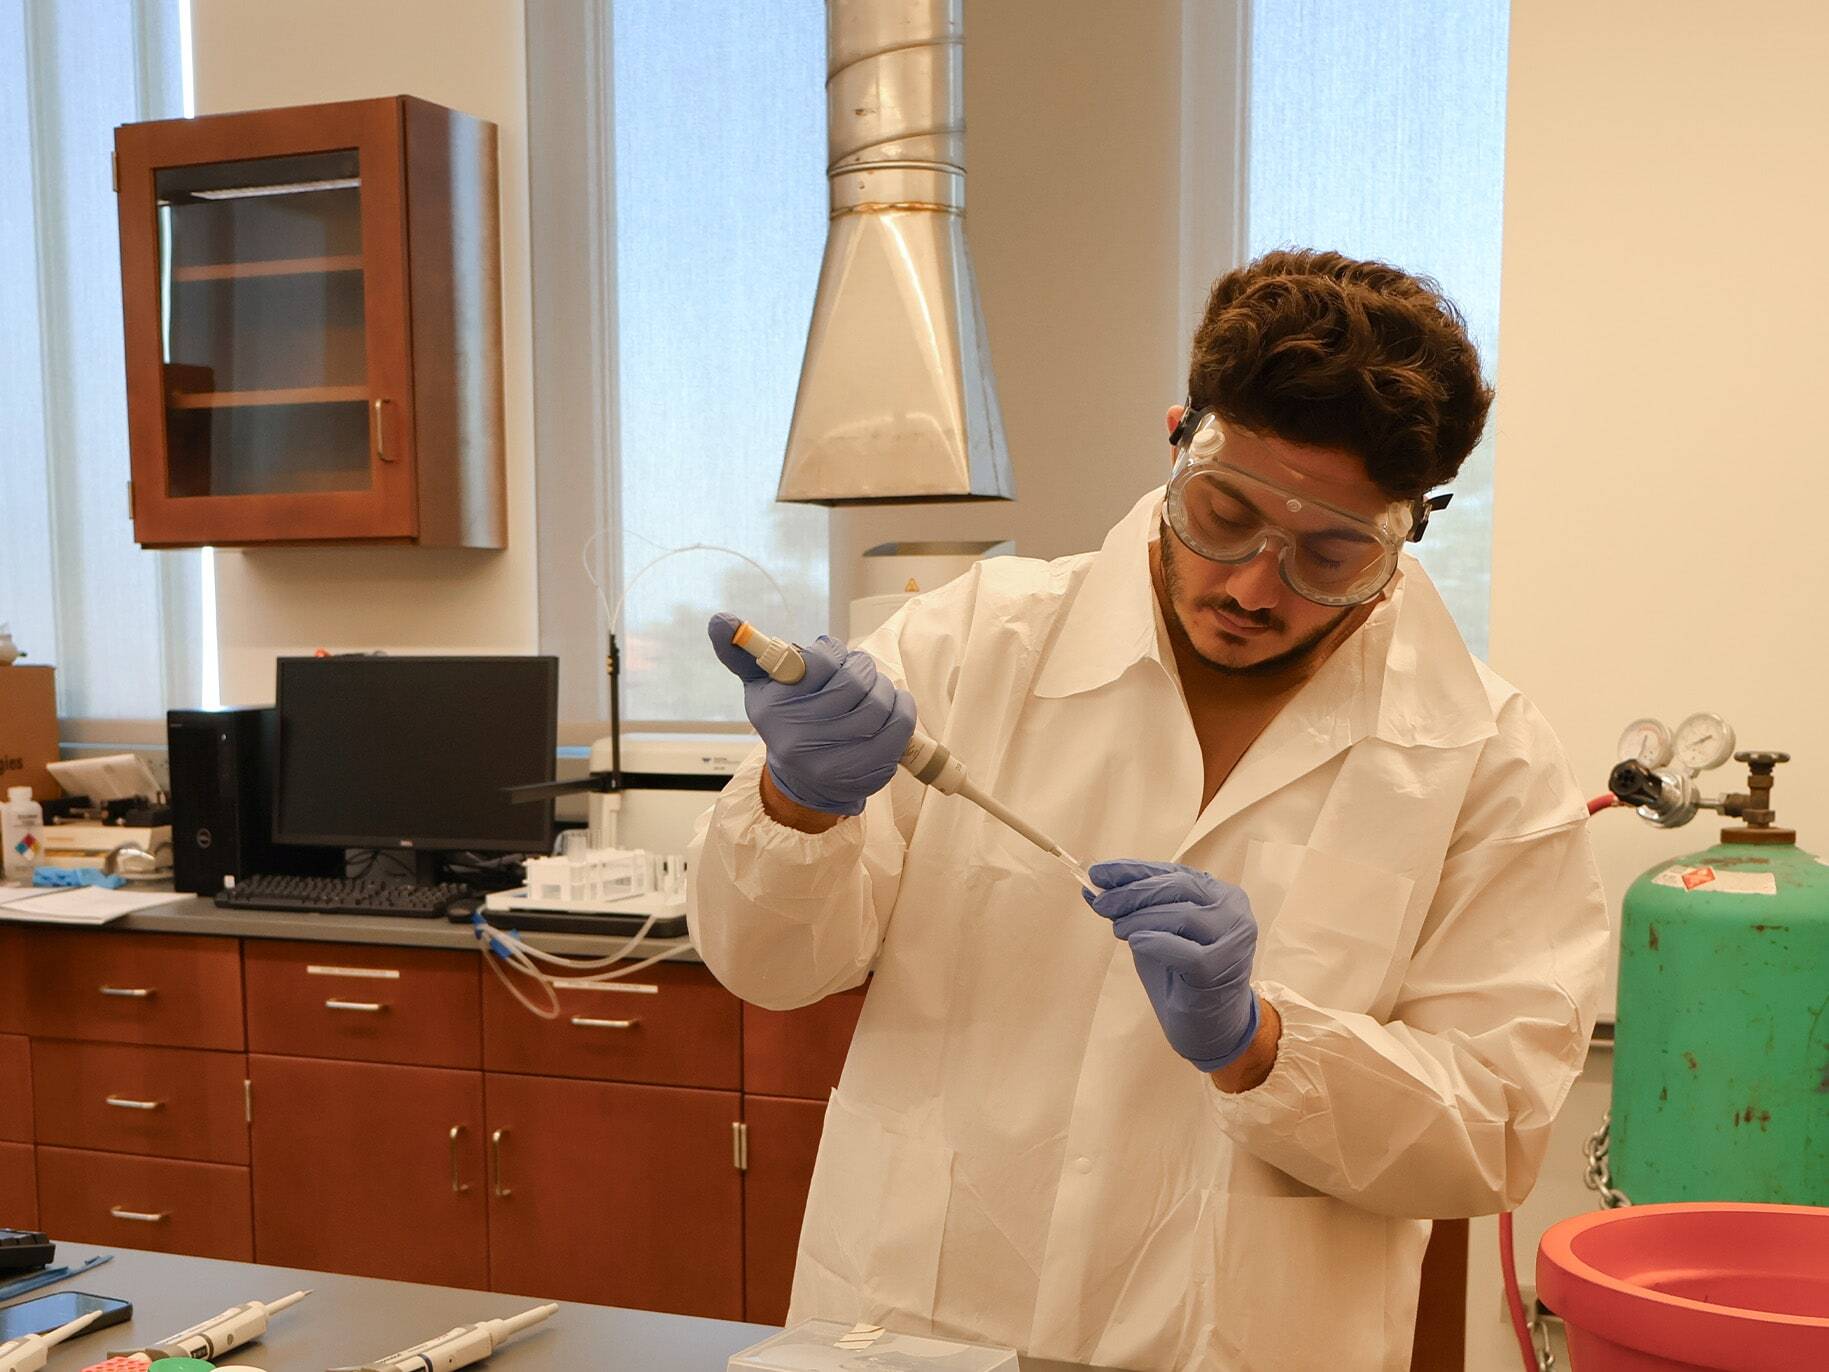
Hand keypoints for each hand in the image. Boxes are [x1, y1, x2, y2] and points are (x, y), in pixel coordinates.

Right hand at [708, 613, 916, 816]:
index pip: (818, 662)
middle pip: (853, 682)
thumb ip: (742, 653)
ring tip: (873, 688)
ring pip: (879, 702)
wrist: (805, 781)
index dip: (832, 652)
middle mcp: (800, 739)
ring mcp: (835, 761)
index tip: (831, 655)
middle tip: (859, 669)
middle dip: (861, 667)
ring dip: (882, 686)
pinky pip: (899, 726)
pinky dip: (901, 706)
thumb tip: (720, 619)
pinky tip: (892, 703)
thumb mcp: (760, 689)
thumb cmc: (787, 721)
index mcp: (773, 711)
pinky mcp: (868, 773)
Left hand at [1084, 860, 1260, 1070]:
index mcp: (1218, 893)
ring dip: (1141, 919)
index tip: (1098, 872)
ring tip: (1117, 929)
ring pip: (1182, 916)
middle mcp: (1232, 909)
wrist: (1209, 1025)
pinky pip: (1188, 952)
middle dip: (1133, 893)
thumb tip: (1092, 887)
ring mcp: (1234, 939)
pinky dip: (1158, 943)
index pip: (1172, 872)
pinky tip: (1136, 943)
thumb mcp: (1153, 933)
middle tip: (1102, 903)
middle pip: (1177, 888)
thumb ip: (1131, 909)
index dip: (1133, 870)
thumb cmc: (1182, 975)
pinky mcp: (1224, 968)